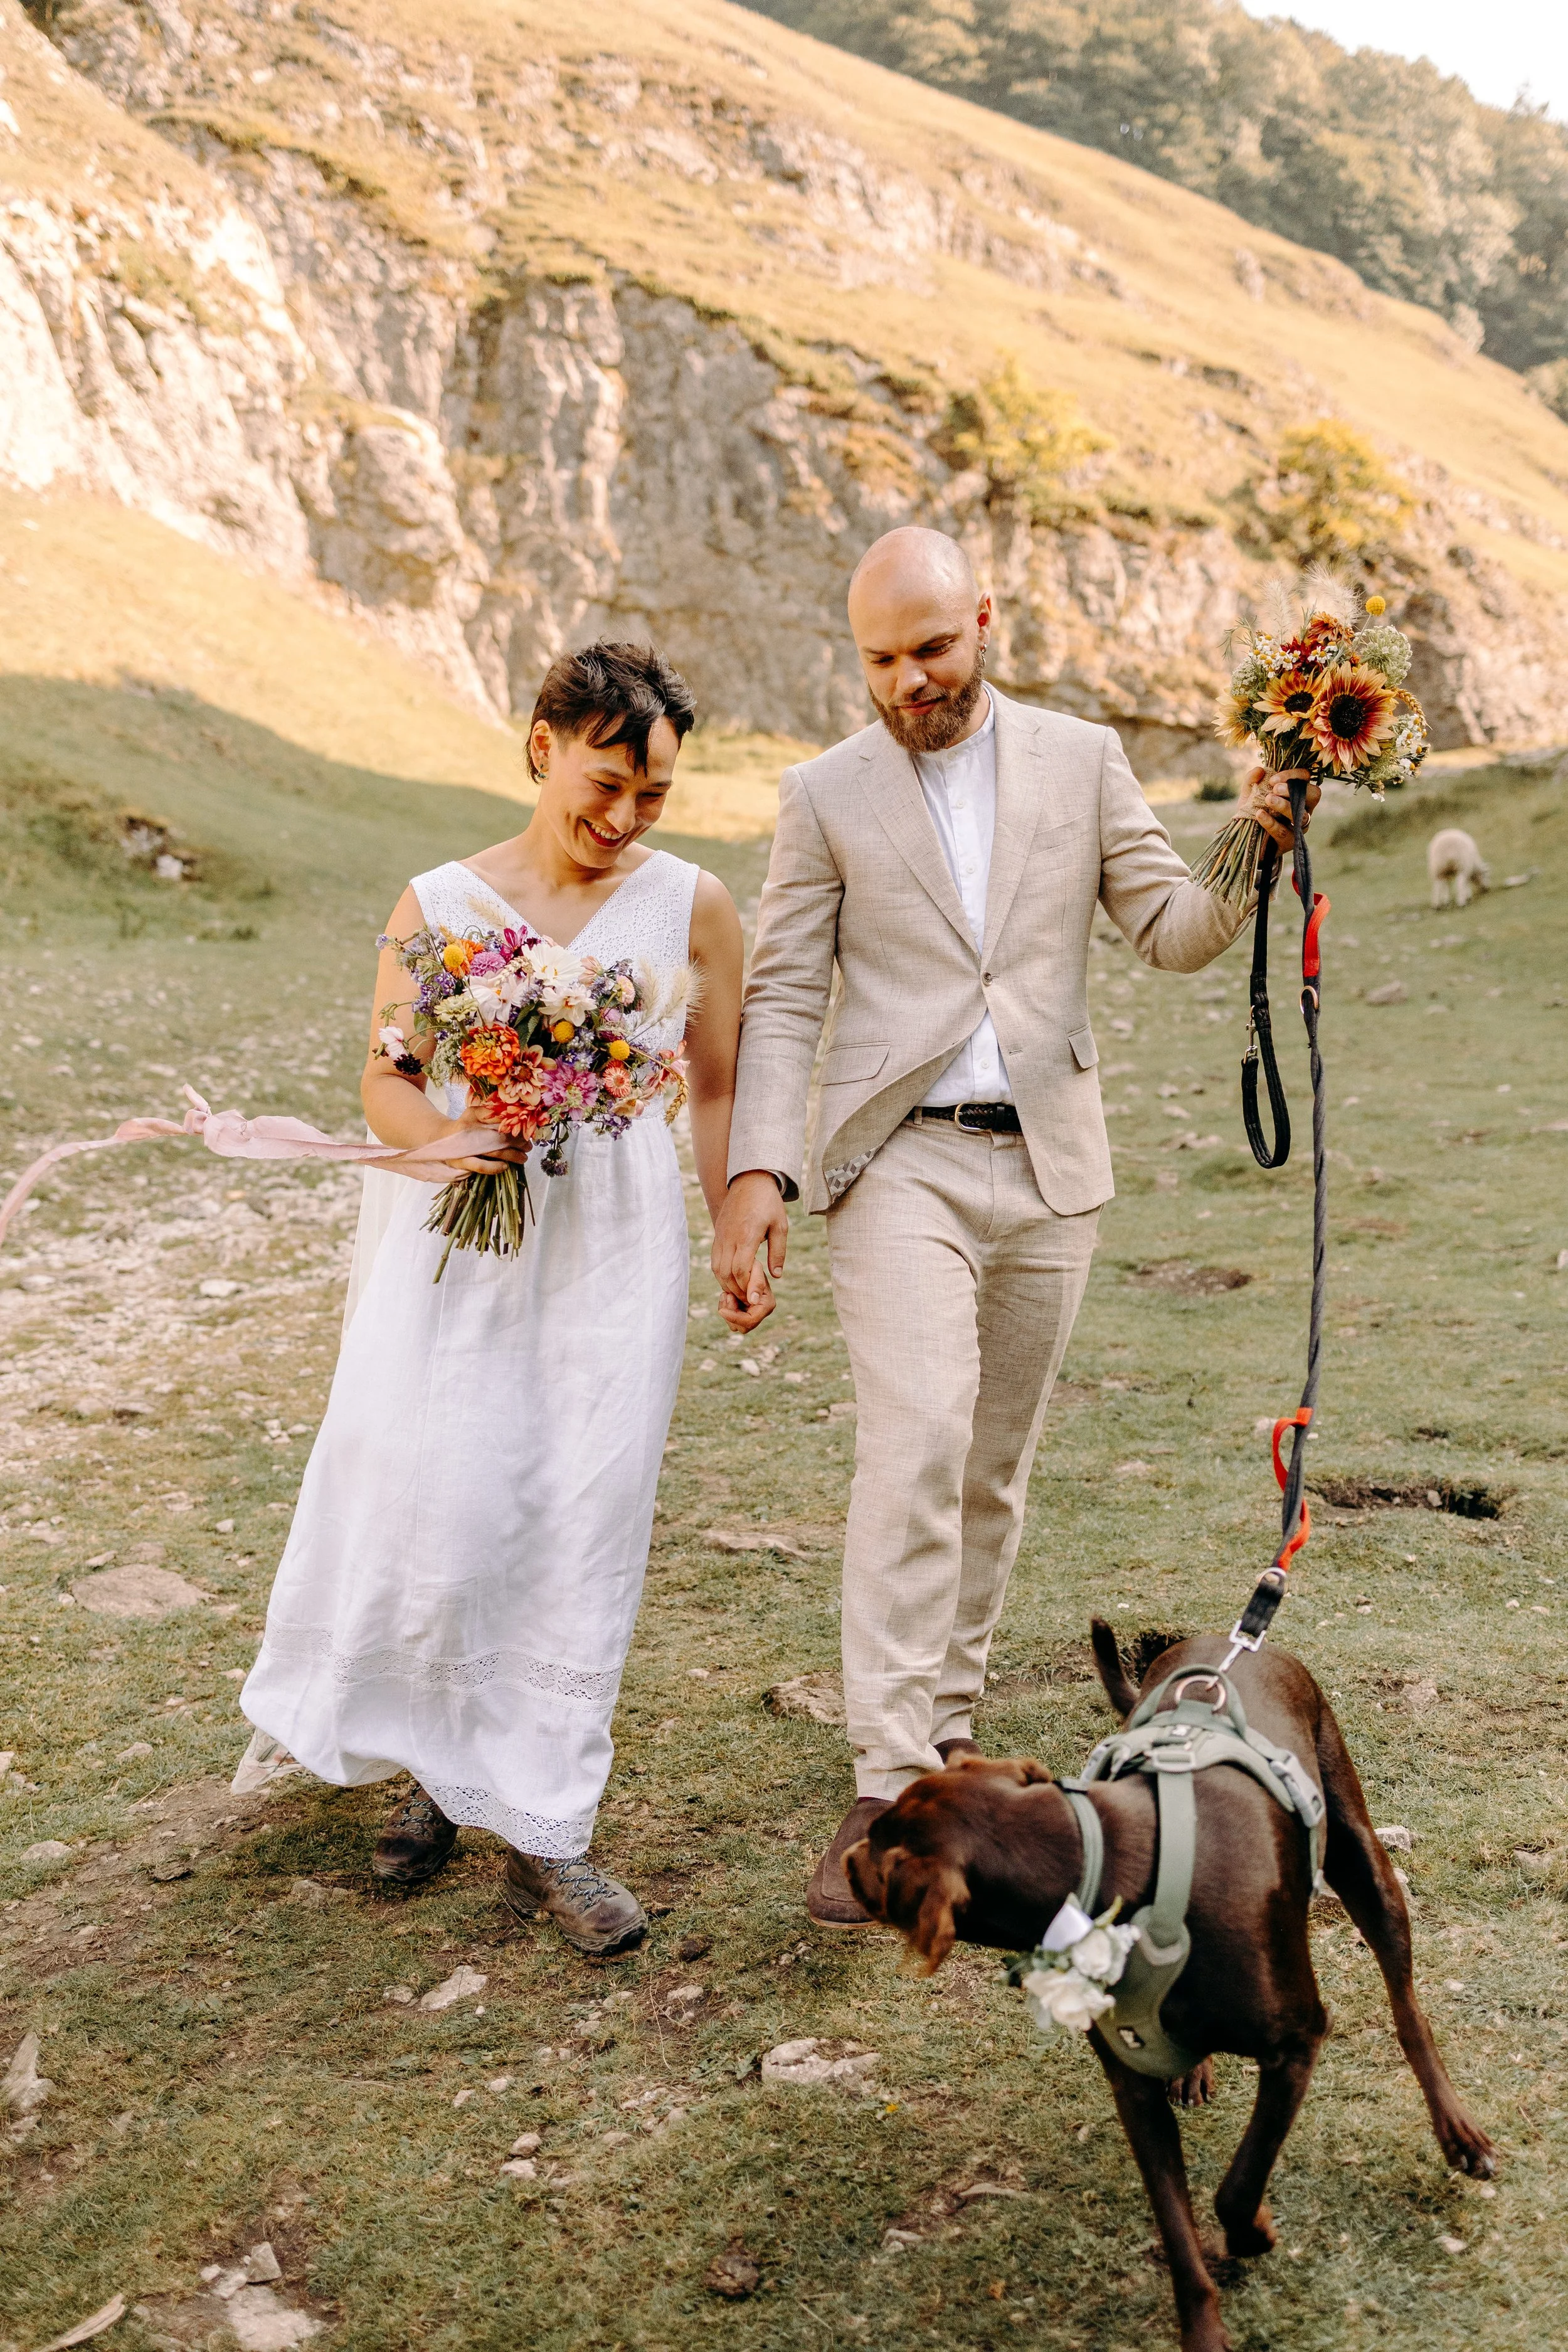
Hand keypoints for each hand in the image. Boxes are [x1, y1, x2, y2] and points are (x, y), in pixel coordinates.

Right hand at [442, 1114, 529, 1179]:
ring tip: (524, 1157)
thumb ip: (491, 1114)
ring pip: (494, 1151)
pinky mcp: (461, 1161)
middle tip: (528, 1145)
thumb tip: (515, 1116)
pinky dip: (494, 1167)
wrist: (440, 1139)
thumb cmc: (464, 1127)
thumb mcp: (475, 1115)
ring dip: (512, 1155)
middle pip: (499, 1135)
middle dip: (517, 1141)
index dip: (514, 1124)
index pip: (498, 1118)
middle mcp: (469, 1128)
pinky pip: (480, 1166)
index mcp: (474, 1115)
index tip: (526, 1129)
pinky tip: (505, 1166)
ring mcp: (464, 1146)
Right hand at [712, 1169, 786, 1328]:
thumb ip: (778, 1252)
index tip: (753, 1299)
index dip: (746, 1287)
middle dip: (736, 1290)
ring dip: (727, 1283)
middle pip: (726, 1273)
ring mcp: (721, 1236)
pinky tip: (733, 1278)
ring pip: (717, 1268)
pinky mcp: (718, 1234)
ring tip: (741, 1291)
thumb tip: (775, 1276)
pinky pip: (715, 1259)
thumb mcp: (780, 1226)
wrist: (750, 1179)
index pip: (740, 1268)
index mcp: (747, 1235)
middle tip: (749, 1299)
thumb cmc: (769, 1202)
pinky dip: (722, 1273)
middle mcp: (729, 1237)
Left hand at [1239, 766, 1319, 851]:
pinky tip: (1259, 815)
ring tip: (1268, 800)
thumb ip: (1251, 780)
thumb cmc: (1253, 812)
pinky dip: (1271, 823)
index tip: (1272, 780)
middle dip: (1295, 789)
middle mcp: (1305, 808)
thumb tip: (1259, 770)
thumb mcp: (1249, 794)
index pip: (1305, 777)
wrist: (1246, 839)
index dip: (1292, 775)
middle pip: (1314, 794)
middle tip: (1274, 789)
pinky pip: (1285, 832)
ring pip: (1302, 815)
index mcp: (1298, 792)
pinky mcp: (1291, 842)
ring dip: (1285, 806)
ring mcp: (1300, 826)